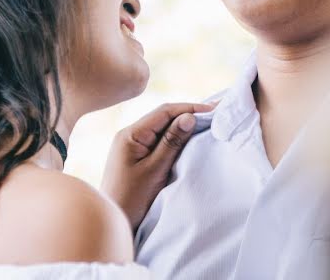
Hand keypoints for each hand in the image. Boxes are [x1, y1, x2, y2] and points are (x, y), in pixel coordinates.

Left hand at [101, 102, 215, 231]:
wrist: (114, 221)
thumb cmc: (132, 199)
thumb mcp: (154, 170)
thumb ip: (171, 143)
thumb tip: (189, 117)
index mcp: (130, 134)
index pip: (164, 112)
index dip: (189, 108)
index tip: (213, 110)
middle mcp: (129, 135)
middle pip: (162, 117)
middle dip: (188, 115)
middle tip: (215, 115)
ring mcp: (132, 145)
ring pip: (161, 128)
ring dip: (182, 127)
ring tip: (207, 125)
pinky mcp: (136, 156)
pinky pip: (158, 141)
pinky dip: (175, 139)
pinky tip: (189, 141)